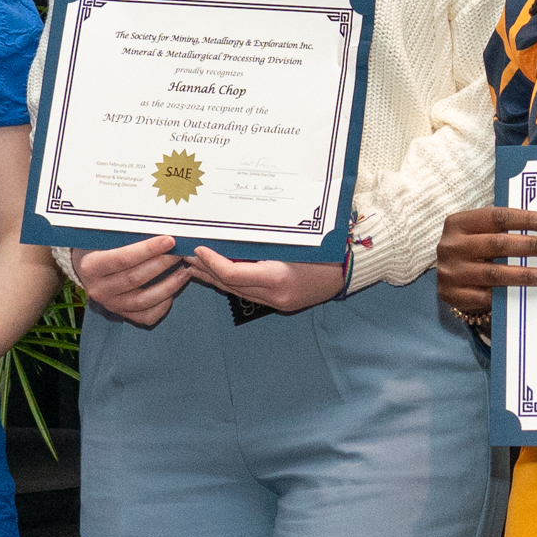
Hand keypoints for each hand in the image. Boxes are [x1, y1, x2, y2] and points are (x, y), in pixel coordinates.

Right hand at [65, 236, 191, 327]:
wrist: (83, 266)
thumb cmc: (98, 246)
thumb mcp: (103, 236)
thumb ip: (124, 234)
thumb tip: (156, 225)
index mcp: (91, 266)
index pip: (123, 259)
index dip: (148, 250)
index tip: (169, 240)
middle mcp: (99, 289)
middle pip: (136, 278)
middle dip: (163, 264)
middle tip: (181, 252)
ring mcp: (110, 304)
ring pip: (144, 300)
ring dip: (169, 286)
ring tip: (184, 272)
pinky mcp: (121, 314)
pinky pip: (146, 316)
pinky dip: (162, 306)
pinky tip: (173, 292)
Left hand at [183, 249, 347, 314]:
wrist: (352, 268)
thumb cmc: (326, 247)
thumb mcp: (293, 240)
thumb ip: (262, 241)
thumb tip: (229, 232)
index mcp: (278, 278)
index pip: (232, 274)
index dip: (211, 261)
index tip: (198, 248)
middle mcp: (275, 295)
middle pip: (229, 285)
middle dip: (204, 270)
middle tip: (184, 254)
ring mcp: (278, 302)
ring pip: (236, 291)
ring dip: (213, 278)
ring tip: (194, 265)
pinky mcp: (280, 304)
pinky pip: (248, 293)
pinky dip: (231, 283)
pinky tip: (219, 273)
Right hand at [437, 203, 536, 332]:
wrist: (446, 280)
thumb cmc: (473, 251)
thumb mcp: (481, 234)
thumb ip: (504, 230)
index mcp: (458, 223)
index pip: (497, 217)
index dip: (526, 219)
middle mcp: (451, 246)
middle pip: (498, 244)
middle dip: (532, 245)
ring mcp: (451, 273)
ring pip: (495, 273)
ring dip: (528, 275)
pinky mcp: (454, 296)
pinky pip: (487, 297)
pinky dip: (510, 294)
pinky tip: (531, 294)